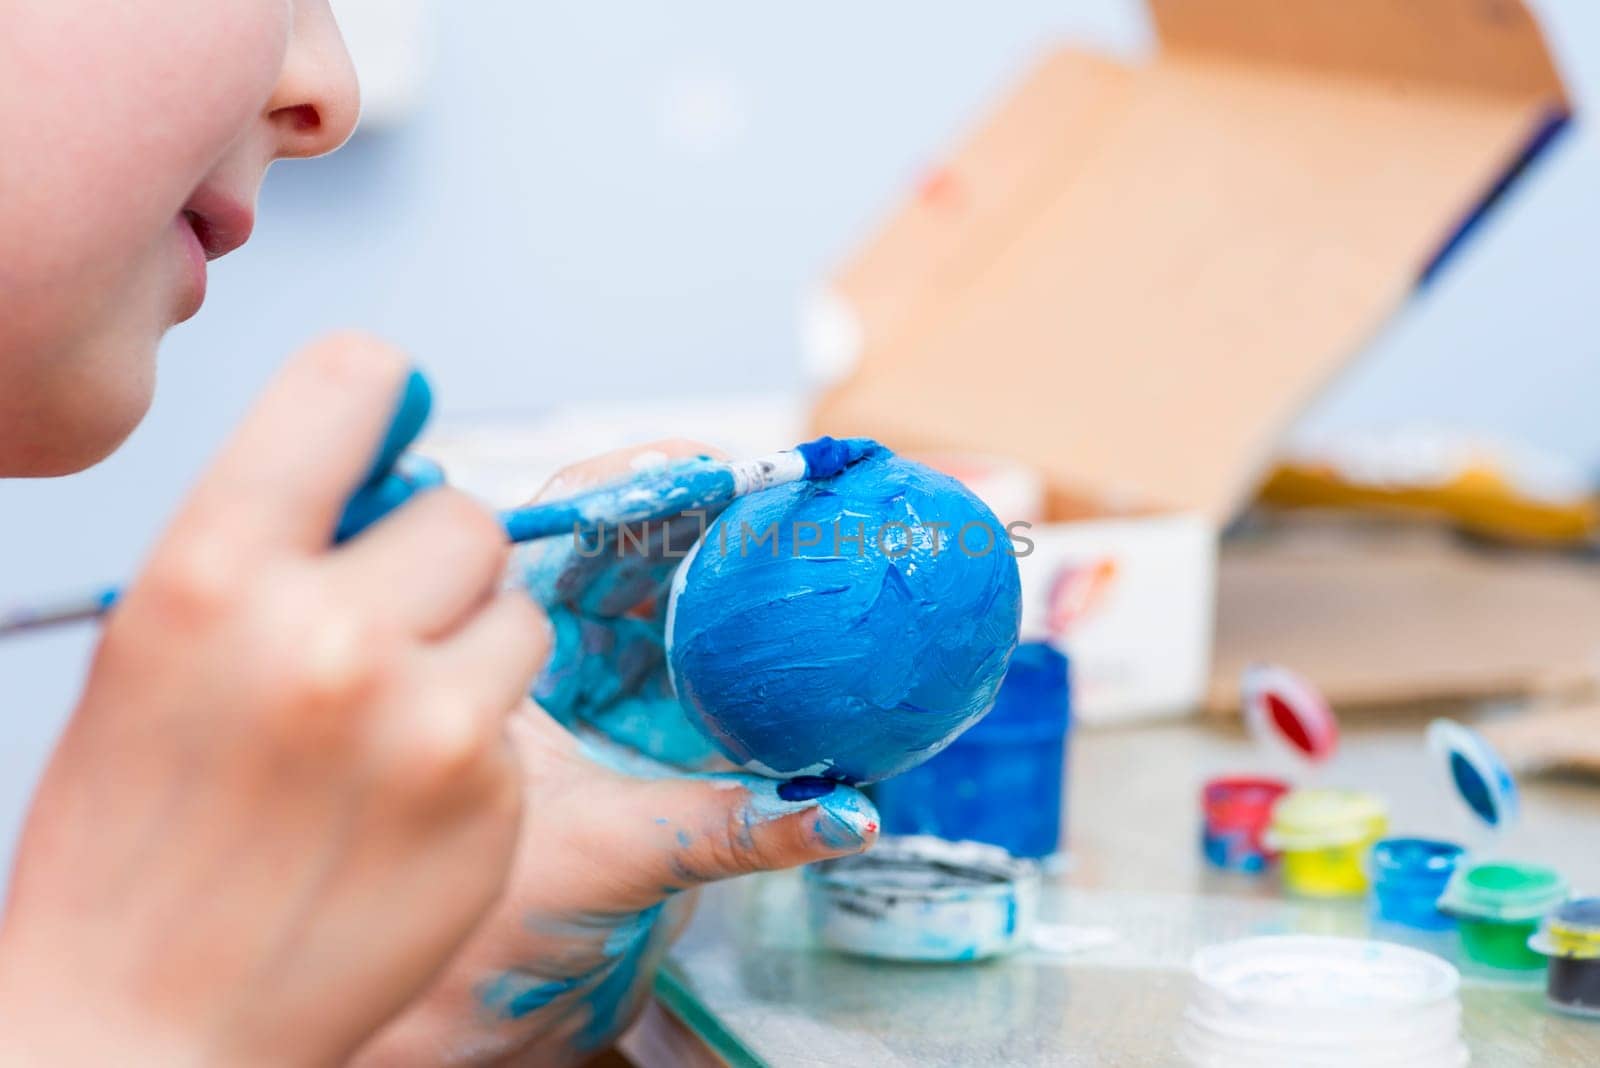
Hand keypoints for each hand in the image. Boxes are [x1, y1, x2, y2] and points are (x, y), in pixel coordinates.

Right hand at [0, 335, 547, 1065]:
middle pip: (467, 515)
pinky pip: (520, 712)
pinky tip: (403, 800)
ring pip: (518, 611)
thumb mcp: (159, 648)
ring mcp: (424, 717)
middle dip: (435, 564)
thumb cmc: (134, 839)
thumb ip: (274, 539)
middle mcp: (328, 630)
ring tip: (391, 723)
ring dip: (473, 647)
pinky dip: (479, 739)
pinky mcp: (490, 795)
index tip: (387, 435)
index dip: (379, 400)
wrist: (137, 1022)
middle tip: (381, 631)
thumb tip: (398, 450)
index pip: (351, 379)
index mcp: (214, 571)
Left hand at [355, 444, 878, 1066]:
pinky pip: (700, 647)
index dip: (642, 483)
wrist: (489, 1001)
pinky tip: (806, 607)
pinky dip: (748, 624)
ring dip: (732, 556)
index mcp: (500, 655)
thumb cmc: (492, 930)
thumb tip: (844, 811)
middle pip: (632, 542)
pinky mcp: (642, 715)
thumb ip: (733, 827)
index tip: (722, 467)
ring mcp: (598, 679)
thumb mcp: (612, 859)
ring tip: (811, 527)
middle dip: (708, 506)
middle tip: (793, 488)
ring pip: (669, 587)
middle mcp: (548, 651)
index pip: (565, 526)